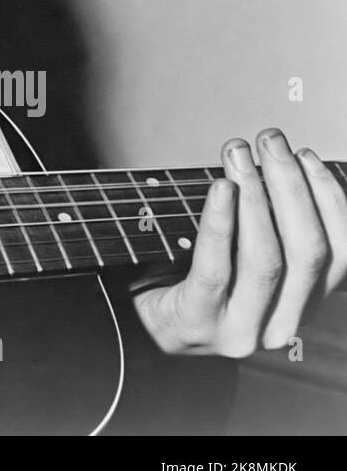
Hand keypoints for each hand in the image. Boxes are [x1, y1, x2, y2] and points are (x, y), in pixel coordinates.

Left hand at [133, 129, 346, 355]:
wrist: (144, 323)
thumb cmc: (193, 276)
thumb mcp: (243, 254)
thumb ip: (271, 225)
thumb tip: (283, 161)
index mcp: (304, 303)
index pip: (340, 251)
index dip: (329, 199)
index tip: (306, 154)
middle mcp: (283, 323)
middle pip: (307, 250)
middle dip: (291, 186)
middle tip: (269, 141)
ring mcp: (242, 329)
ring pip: (266, 258)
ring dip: (257, 197)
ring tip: (239, 155)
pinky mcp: (201, 322)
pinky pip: (215, 267)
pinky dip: (220, 223)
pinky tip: (220, 189)